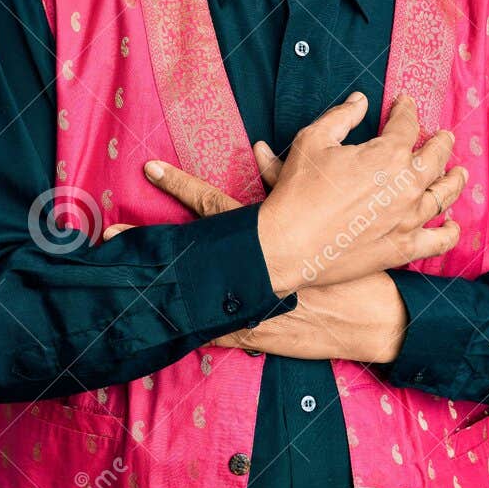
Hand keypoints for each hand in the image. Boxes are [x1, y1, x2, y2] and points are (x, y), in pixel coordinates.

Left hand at [102, 145, 412, 362]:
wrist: (378, 317)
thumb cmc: (357, 264)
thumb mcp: (328, 218)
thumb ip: (290, 183)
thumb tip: (261, 150)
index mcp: (262, 237)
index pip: (211, 205)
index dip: (179, 186)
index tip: (148, 169)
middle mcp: (249, 271)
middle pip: (190, 253)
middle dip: (150, 241)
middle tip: (111, 232)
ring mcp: (249, 307)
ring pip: (197, 300)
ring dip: (163, 294)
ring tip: (124, 290)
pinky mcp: (257, 337)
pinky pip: (221, 334)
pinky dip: (198, 332)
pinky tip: (169, 334)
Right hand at [255, 92, 464, 294]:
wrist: (289, 243)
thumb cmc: (298, 191)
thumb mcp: (312, 141)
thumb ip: (341, 117)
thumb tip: (360, 100)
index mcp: (388, 155)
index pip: (407, 125)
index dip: (407, 110)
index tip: (405, 104)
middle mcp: (407, 185)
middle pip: (435, 158)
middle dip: (441, 143)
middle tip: (444, 136)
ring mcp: (409, 219)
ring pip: (443, 195)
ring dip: (454, 181)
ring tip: (459, 174)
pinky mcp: (403, 248)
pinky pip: (438, 240)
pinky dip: (450, 232)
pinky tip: (452, 225)